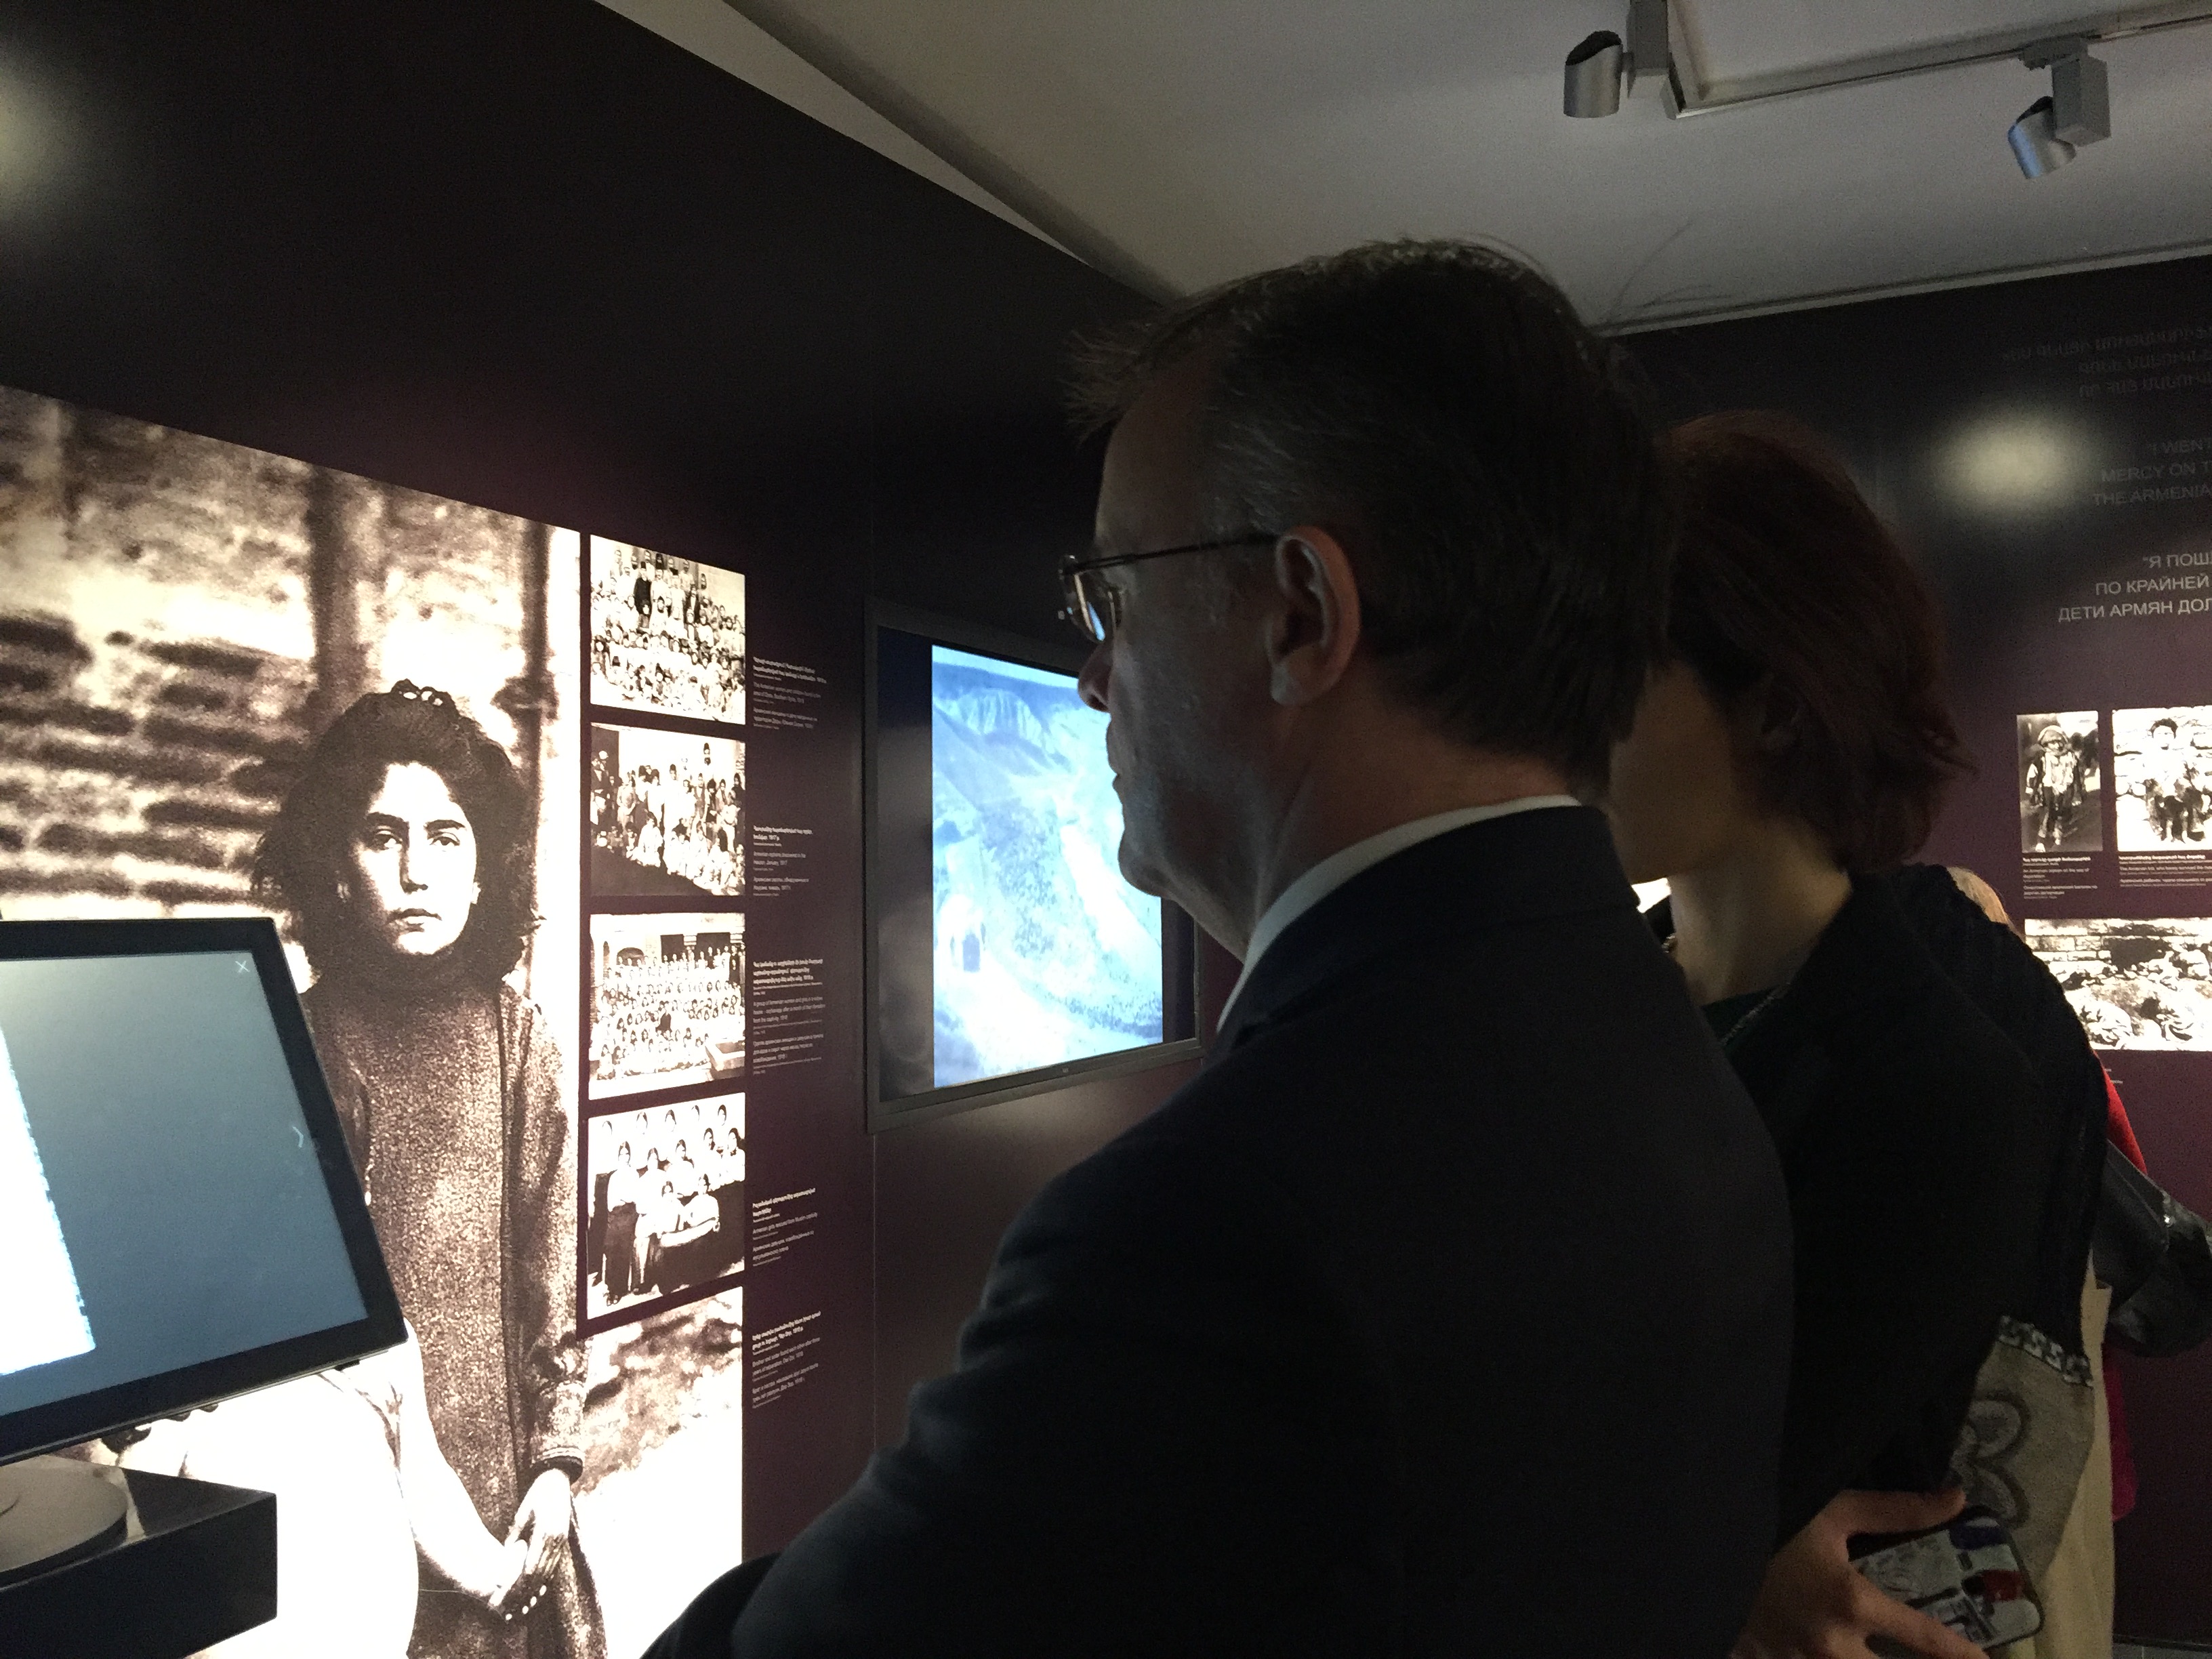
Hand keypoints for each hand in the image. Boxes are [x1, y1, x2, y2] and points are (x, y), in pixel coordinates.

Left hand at [495, 1469, 574, 1619]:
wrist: (556, 1481)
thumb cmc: (536, 1495)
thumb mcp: (522, 1514)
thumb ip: (515, 1536)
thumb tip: (504, 1555)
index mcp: (545, 1532)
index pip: (531, 1566)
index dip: (520, 1583)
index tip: (510, 1594)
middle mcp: (557, 1539)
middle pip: (541, 1572)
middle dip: (528, 1591)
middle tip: (515, 1604)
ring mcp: (563, 1540)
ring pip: (550, 1570)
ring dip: (538, 1587)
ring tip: (526, 1601)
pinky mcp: (564, 1539)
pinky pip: (555, 1563)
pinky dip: (546, 1576)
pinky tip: (538, 1586)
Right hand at [1732, 1489, 1984, 1658]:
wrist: (1698, 1536)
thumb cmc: (1769, 1519)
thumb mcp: (1832, 1510)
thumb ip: (1895, 1510)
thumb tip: (1956, 1497)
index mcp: (1851, 1602)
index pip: (1925, 1640)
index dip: (1963, 1657)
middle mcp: (1830, 1643)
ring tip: (1861, 1656)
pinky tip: (1811, 1652)